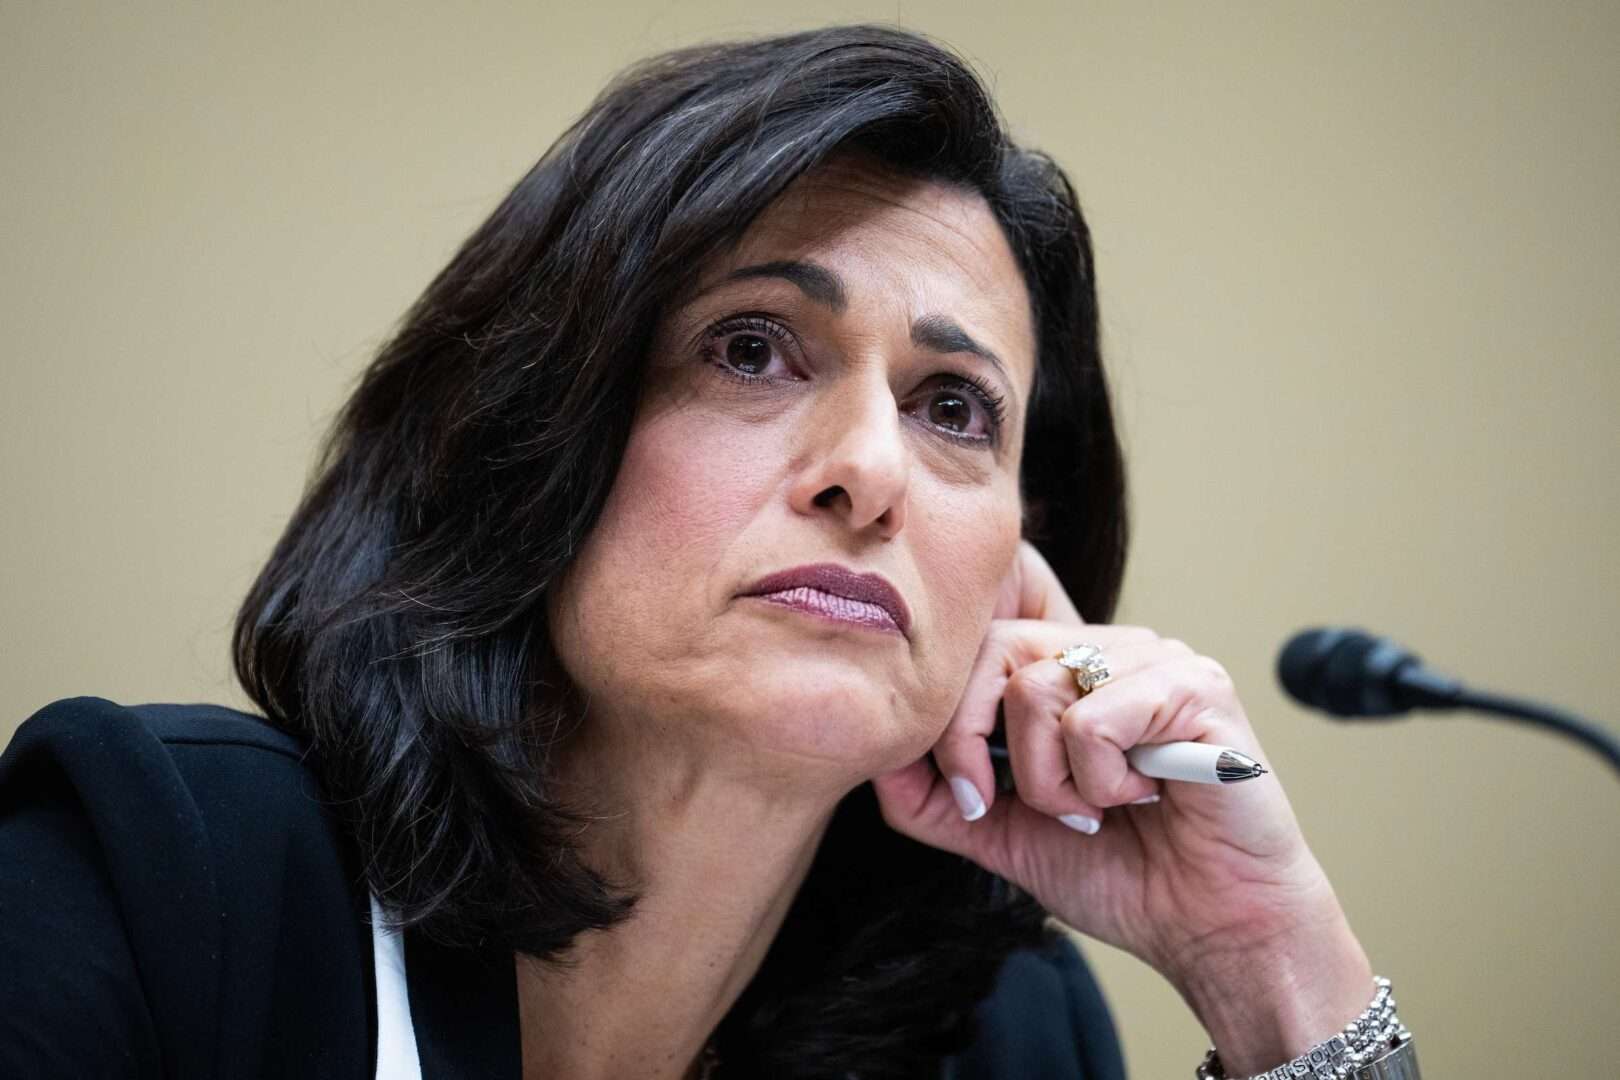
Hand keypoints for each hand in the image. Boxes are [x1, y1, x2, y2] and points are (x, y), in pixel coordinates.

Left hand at [871, 540, 1373, 1071]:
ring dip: (1052, 780)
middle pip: (994, 653)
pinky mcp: (1197, 687)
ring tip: (1100, 810)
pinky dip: (1102, 781)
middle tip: (1022, 809)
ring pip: (1039, 688)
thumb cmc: (1123, 876)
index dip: (948, 723)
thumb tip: (874, 754)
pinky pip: (1094, 719)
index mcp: (1071, 671)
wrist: (1213, 931)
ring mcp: (1158, 659)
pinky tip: (1145, 798)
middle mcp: (1112, 649)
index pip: (974, 647)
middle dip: (980, 746)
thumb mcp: (1005, 834)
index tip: (972, 801)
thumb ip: (935, 796)